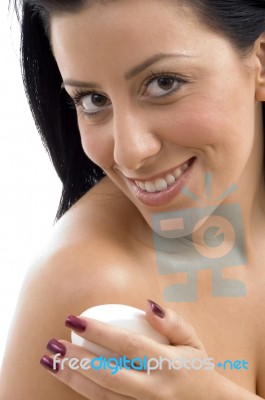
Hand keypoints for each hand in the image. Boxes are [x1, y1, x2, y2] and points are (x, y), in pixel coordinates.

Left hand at [40, 300, 220, 399]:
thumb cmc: (199, 369)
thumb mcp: (193, 341)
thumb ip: (172, 322)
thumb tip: (147, 305)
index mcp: (168, 365)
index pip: (127, 345)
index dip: (99, 332)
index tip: (75, 320)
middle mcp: (153, 390)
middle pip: (108, 375)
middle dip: (77, 359)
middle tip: (53, 344)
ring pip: (102, 396)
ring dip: (73, 379)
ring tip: (51, 362)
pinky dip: (85, 392)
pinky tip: (70, 378)